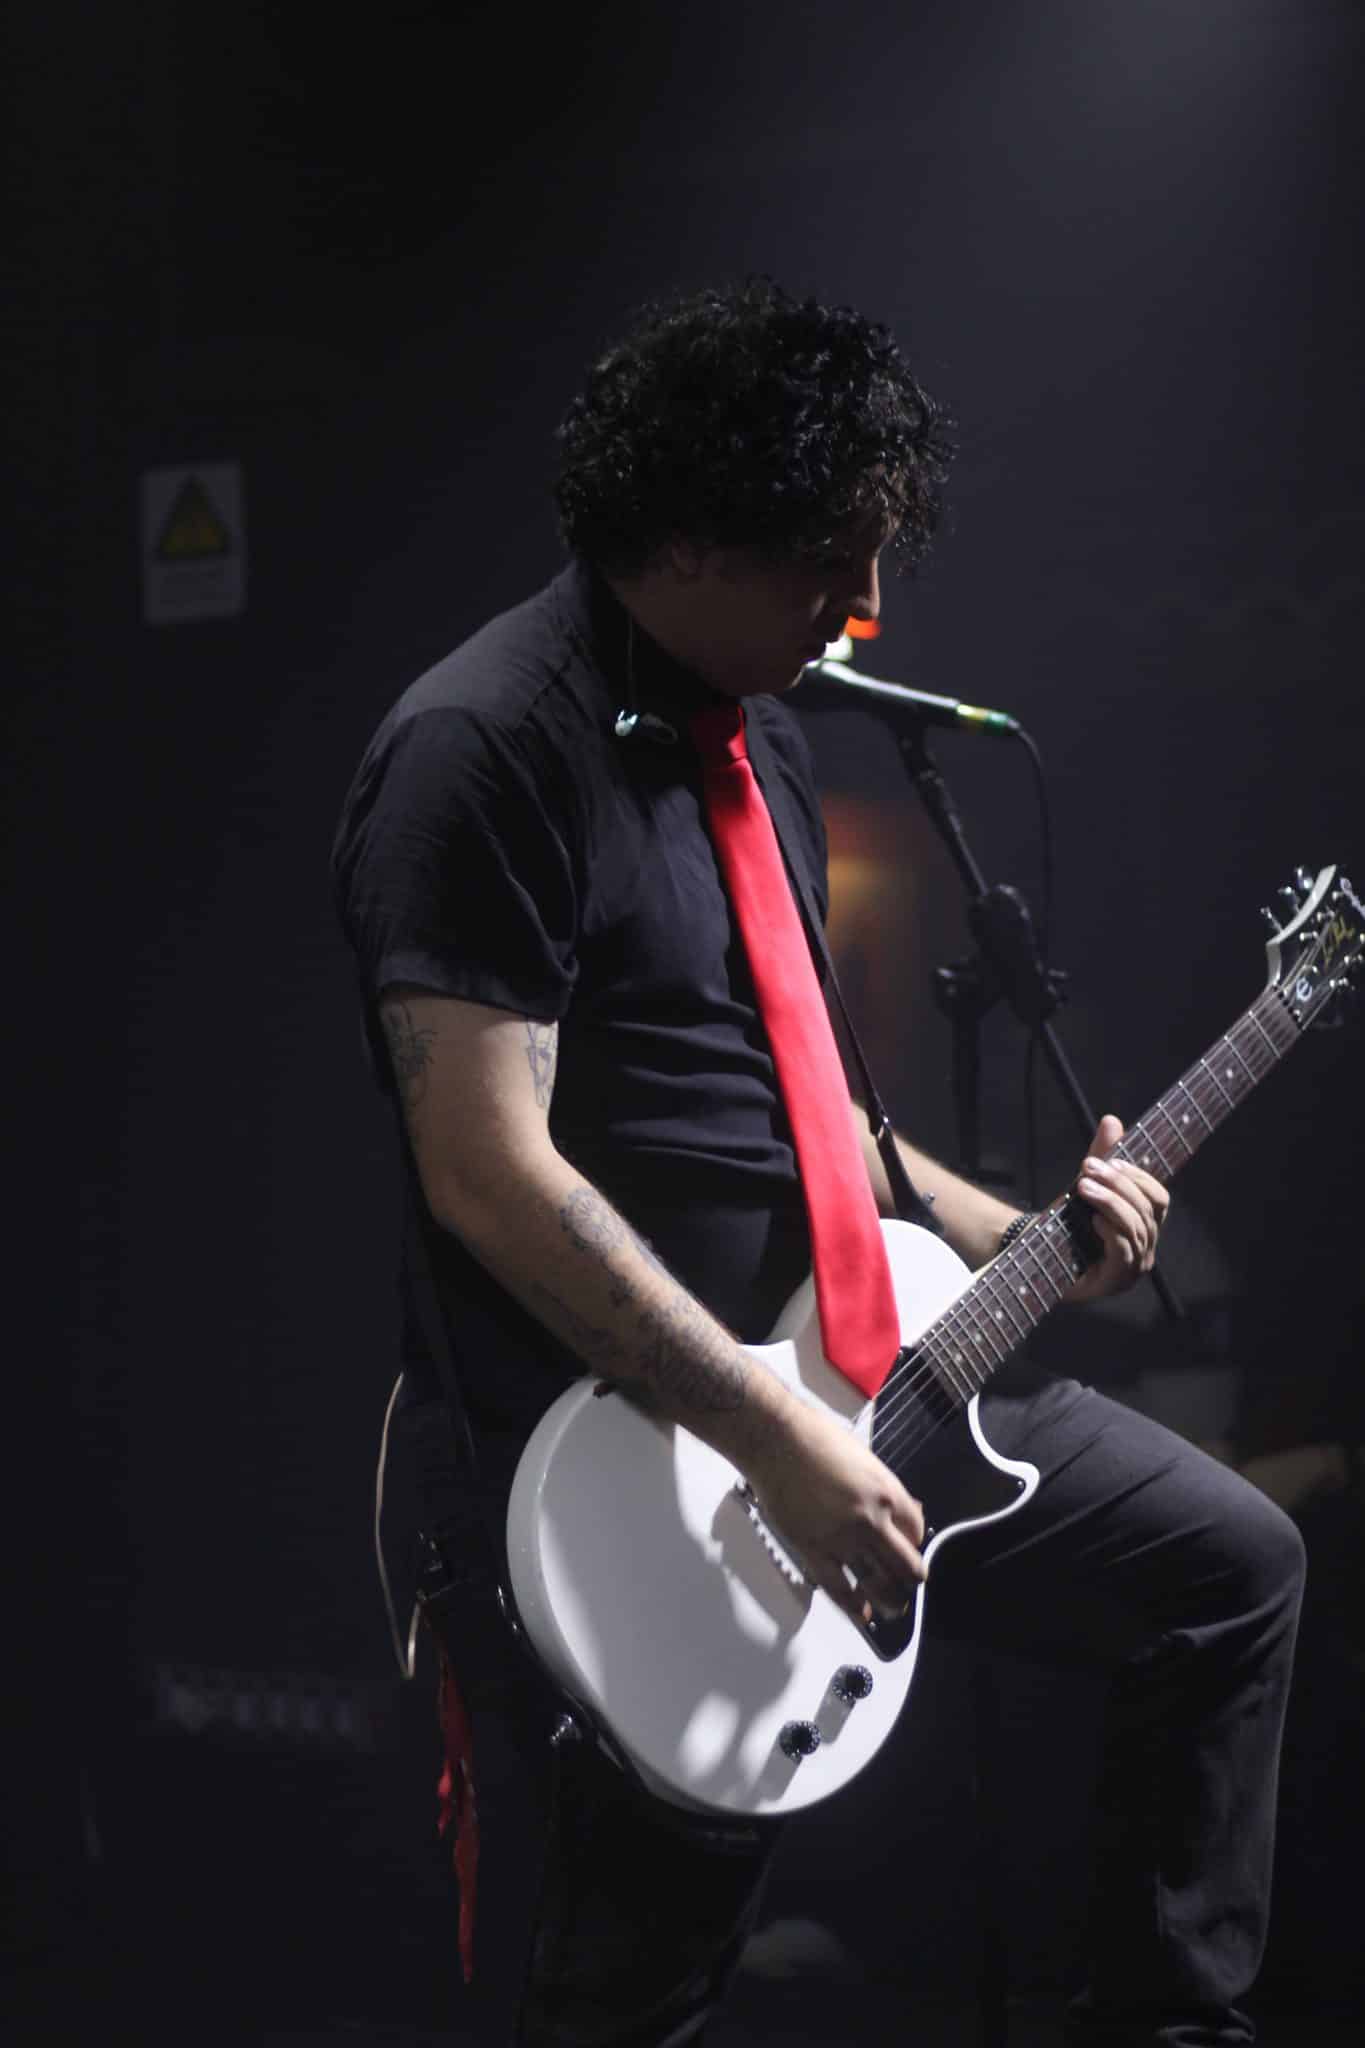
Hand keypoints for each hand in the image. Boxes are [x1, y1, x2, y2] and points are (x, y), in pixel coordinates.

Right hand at [742, 1397, 925, 1622]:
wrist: (776, 1440)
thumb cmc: (814, 1439)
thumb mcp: (864, 1457)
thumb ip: (883, 1488)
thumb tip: (902, 1507)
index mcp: (887, 1492)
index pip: (917, 1531)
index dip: (914, 1542)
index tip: (906, 1546)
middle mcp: (871, 1519)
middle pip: (907, 1566)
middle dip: (911, 1578)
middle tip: (907, 1582)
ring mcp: (843, 1539)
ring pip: (880, 1585)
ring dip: (891, 1600)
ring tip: (892, 1607)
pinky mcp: (814, 1551)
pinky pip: (841, 1590)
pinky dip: (854, 1607)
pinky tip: (861, 1613)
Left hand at [1065, 1113, 1168, 1303]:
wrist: (1034, 1253)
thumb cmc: (1066, 1222)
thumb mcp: (1086, 1184)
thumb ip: (1102, 1157)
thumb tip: (1112, 1121)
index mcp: (1145, 1224)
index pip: (1160, 1198)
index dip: (1139, 1177)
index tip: (1111, 1159)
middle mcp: (1145, 1248)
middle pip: (1147, 1210)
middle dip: (1119, 1185)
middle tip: (1087, 1168)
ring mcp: (1133, 1269)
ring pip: (1135, 1228)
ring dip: (1110, 1202)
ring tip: (1083, 1187)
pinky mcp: (1114, 1282)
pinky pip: (1123, 1252)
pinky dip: (1110, 1231)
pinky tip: (1093, 1218)